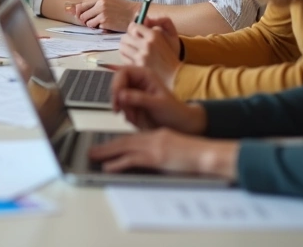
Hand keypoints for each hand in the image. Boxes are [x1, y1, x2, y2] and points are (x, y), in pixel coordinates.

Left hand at [74, 0, 135, 30]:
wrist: (135, 14)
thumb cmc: (121, 6)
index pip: (81, 4)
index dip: (78, 10)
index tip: (80, 13)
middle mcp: (100, 4)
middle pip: (81, 13)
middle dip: (84, 18)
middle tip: (90, 19)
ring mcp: (102, 14)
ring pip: (87, 22)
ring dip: (91, 24)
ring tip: (100, 22)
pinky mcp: (105, 23)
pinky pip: (95, 27)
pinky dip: (99, 27)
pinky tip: (106, 24)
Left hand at [87, 129, 237, 177]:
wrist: (210, 155)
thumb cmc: (199, 156)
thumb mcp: (177, 150)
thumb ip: (163, 153)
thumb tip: (154, 161)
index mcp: (160, 135)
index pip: (134, 138)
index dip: (119, 142)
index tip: (109, 146)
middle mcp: (155, 137)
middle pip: (125, 141)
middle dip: (107, 146)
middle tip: (93, 150)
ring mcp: (155, 147)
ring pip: (124, 147)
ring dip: (106, 152)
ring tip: (93, 157)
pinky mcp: (156, 157)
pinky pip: (131, 159)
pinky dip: (117, 163)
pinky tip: (108, 167)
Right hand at [109, 65, 205, 133]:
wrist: (180, 125)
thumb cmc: (174, 111)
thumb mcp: (158, 104)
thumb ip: (139, 98)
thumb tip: (121, 95)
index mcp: (145, 75)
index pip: (122, 72)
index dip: (117, 83)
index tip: (117, 96)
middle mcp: (137, 82)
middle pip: (116, 84)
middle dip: (117, 98)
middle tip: (119, 110)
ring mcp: (133, 93)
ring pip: (116, 97)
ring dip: (122, 108)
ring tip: (134, 117)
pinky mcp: (132, 104)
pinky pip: (120, 107)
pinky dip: (125, 114)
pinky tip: (135, 118)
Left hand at [119, 18, 182, 87]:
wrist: (175, 75)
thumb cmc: (171, 54)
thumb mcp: (171, 34)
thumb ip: (159, 21)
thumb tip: (144, 17)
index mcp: (154, 35)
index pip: (134, 26)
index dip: (134, 28)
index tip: (136, 32)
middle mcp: (146, 45)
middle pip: (126, 36)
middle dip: (128, 38)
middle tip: (133, 41)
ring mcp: (141, 57)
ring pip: (122, 46)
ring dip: (125, 46)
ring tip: (131, 49)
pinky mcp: (136, 66)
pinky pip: (123, 57)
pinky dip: (126, 56)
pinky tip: (132, 57)